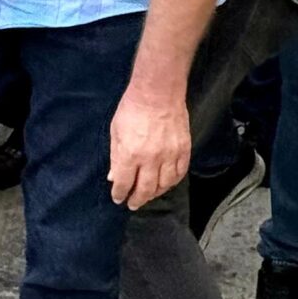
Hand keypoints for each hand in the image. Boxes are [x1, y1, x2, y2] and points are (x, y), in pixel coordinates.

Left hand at [108, 87, 190, 209]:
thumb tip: (113, 177)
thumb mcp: (115, 131)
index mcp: (130, 154)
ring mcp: (170, 156)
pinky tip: (165, 184)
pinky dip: (172, 183)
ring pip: (164, 185)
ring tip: (148, 196)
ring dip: (155, 194)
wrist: (158, 94)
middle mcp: (151, 159)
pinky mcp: (184, 151)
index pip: (124, 183)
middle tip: (133, 205)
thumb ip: (115, 156)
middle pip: (145, 189)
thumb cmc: (132, 109)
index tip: (118, 198)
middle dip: (137, 200)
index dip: (120, 194)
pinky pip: (179, 174)